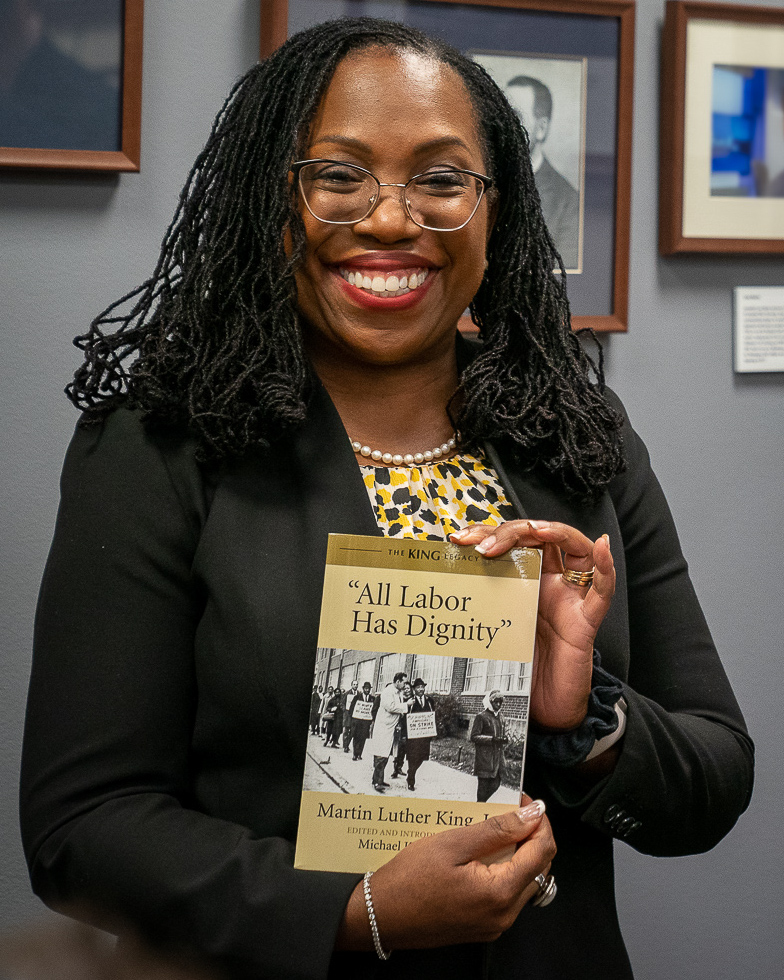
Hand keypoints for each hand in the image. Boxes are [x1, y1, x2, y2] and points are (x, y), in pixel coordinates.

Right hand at [336, 799, 554, 950]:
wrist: (380, 916)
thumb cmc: (408, 880)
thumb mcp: (451, 844)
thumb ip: (496, 830)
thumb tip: (531, 817)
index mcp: (500, 893)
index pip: (542, 852)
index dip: (540, 821)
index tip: (527, 802)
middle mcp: (504, 915)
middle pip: (539, 868)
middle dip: (532, 835)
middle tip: (512, 810)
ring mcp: (494, 924)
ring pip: (525, 882)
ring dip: (519, 853)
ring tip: (496, 829)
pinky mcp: (483, 926)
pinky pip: (507, 894)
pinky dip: (504, 870)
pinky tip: (483, 854)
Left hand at [451, 521, 614, 730]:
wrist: (543, 709)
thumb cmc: (519, 668)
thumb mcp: (491, 628)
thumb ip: (477, 605)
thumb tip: (439, 587)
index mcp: (525, 583)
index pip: (511, 543)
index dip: (486, 534)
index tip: (459, 540)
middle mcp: (549, 584)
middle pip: (539, 538)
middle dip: (510, 531)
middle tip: (483, 544)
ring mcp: (569, 599)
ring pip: (574, 549)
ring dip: (555, 532)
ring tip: (536, 529)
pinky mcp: (585, 621)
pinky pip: (602, 591)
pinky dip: (605, 567)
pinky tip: (600, 547)